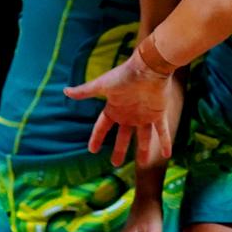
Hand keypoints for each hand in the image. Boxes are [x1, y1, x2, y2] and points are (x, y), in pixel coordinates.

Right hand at [64, 51, 172, 165]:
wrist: (148, 68)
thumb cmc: (124, 76)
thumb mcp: (102, 85)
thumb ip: (85, 91)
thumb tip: (65, 91)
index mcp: (115, 108)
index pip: (103, 126)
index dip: (97, 137)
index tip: (92, 150)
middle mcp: (129, 113)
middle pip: (123, 135)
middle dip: (120, 149)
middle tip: (115, 163)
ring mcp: (145, 114)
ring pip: (143, 136)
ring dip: (143, 150)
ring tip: (142, 164)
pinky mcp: (159, 113)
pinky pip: (163, 131)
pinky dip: (165, 142)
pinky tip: (167, 155)